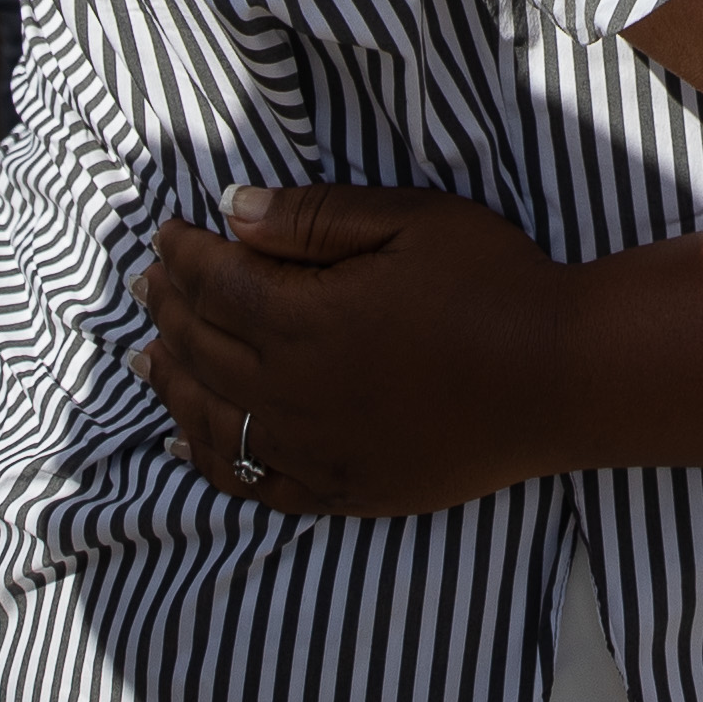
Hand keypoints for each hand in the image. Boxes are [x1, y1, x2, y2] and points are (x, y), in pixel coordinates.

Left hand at [134, 182, 578, 517]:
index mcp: (303, 319)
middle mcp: (293, 392)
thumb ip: (311, 219)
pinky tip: (185, 443)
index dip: (181, 256)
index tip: (164, 234)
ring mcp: (313, 449)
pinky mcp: (341, 490)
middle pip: (201, 350)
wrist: (558, 378)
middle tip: (143, 285)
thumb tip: (231, 211)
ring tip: (144, 358)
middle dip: (166, 311)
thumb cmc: (491, 283)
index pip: (214, 284)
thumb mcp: (409, 220)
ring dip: (170, 384)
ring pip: (211, 420)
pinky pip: (251, 483)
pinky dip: (206, 461)